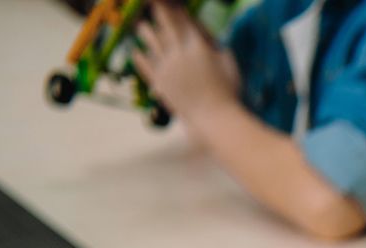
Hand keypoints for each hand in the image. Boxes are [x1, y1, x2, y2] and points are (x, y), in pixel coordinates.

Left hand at [130, 1, 239, 119]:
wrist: (213, 118)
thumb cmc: (228, 92)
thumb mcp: (230, 63)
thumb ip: (218, 47)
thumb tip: (208, 37)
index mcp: (196, 45)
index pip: (183, 21)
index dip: (176, 10)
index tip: (172, 4)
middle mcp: (178, 52)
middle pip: (164, 27)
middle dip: (158, 13)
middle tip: (152, 4)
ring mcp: (165, 67)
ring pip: (150, 42)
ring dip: (145, 31)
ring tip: (141, 25)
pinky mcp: (159, 82)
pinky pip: (144, 65)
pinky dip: (139, 57)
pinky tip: (135, 51)